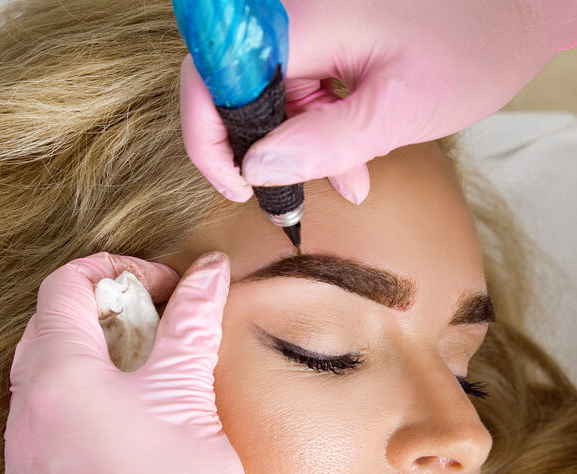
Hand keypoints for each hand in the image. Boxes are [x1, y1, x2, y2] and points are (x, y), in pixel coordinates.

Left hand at [4, 251, 292, 473]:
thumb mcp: (189, 391)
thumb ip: (192, 320)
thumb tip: (208, 269)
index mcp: (58, 375)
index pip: (64, 290)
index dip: (112, 273)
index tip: (159, 287)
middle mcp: (25, 412)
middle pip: (43, 332)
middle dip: (94, 316)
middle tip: (148, 326)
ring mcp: (21, 458)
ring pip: (36, 384)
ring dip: (78, 365)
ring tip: (132, 378)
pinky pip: (36, 432)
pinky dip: (67, 412)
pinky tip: (111, 430)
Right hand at [180, 0, 575, 204]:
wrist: (521, 7)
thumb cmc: (473, 48)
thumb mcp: (397, 111)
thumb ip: (323, 143)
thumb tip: (255, 168)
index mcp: (302, 20)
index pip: (211, 77)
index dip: (208, 140)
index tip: (243, 187)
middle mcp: (292, 11)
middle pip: (231, 89)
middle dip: (261, 151)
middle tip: (297, 197)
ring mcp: (306, 19)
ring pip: (264, 93)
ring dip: (295, 145)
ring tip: (351, 177)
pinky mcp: (320, 30)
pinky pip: (292, 83)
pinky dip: (312, 125)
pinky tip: (353, 152)